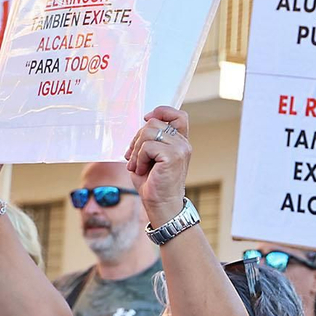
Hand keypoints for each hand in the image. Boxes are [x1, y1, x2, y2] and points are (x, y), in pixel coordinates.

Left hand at [125, 107, 191, 225]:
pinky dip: (139, 158)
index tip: (146, 118)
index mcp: (179, 142)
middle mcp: (183, 143)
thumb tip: (141, 124)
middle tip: (133, 156)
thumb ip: (148, 139)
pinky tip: (142, 169)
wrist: (161, 204)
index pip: (178, 115)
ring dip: (136, 149)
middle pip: (154, 122)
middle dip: (137, 138)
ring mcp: (180, 149)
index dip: (162, 111)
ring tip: (137, 165)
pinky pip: (147, 146)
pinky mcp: (172, 156)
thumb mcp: (149, 157)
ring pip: (148, 132)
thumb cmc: (154, 183)